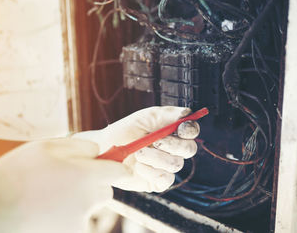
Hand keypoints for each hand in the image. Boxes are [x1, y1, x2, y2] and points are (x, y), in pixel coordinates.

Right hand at [0, 139, 128, 232]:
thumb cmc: (15, 175)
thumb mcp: (46, 147)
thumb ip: (80, 146)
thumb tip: (99, 150)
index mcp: (86, 176)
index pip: (119, 172)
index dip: (118, 167)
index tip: (116, 166)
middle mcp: (89, 201)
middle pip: (105, 190)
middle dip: (94, 183)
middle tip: (68, 178)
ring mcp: (80, 222)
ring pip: (90, 206)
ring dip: (79, 199)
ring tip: (49, 194)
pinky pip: (76, 220)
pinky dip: (66, 214)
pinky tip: (45, 209)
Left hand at [73, 106, 199, 192]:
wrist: (105, 149)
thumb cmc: (125, 131)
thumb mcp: (145, 117)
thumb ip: (167, 114)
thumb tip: (187, 114)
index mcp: (172, 132)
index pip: (191, 131)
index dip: (189, 130)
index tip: (181, 128)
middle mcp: (173, 150)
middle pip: (189, 149)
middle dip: (173, 145)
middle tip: (156, 141)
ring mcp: (166, 167)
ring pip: (175, 164)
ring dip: (156, 157)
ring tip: (138, 153)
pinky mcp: (157, 182)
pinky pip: (165, 180)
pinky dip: (151, 172)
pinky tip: (138, 167)